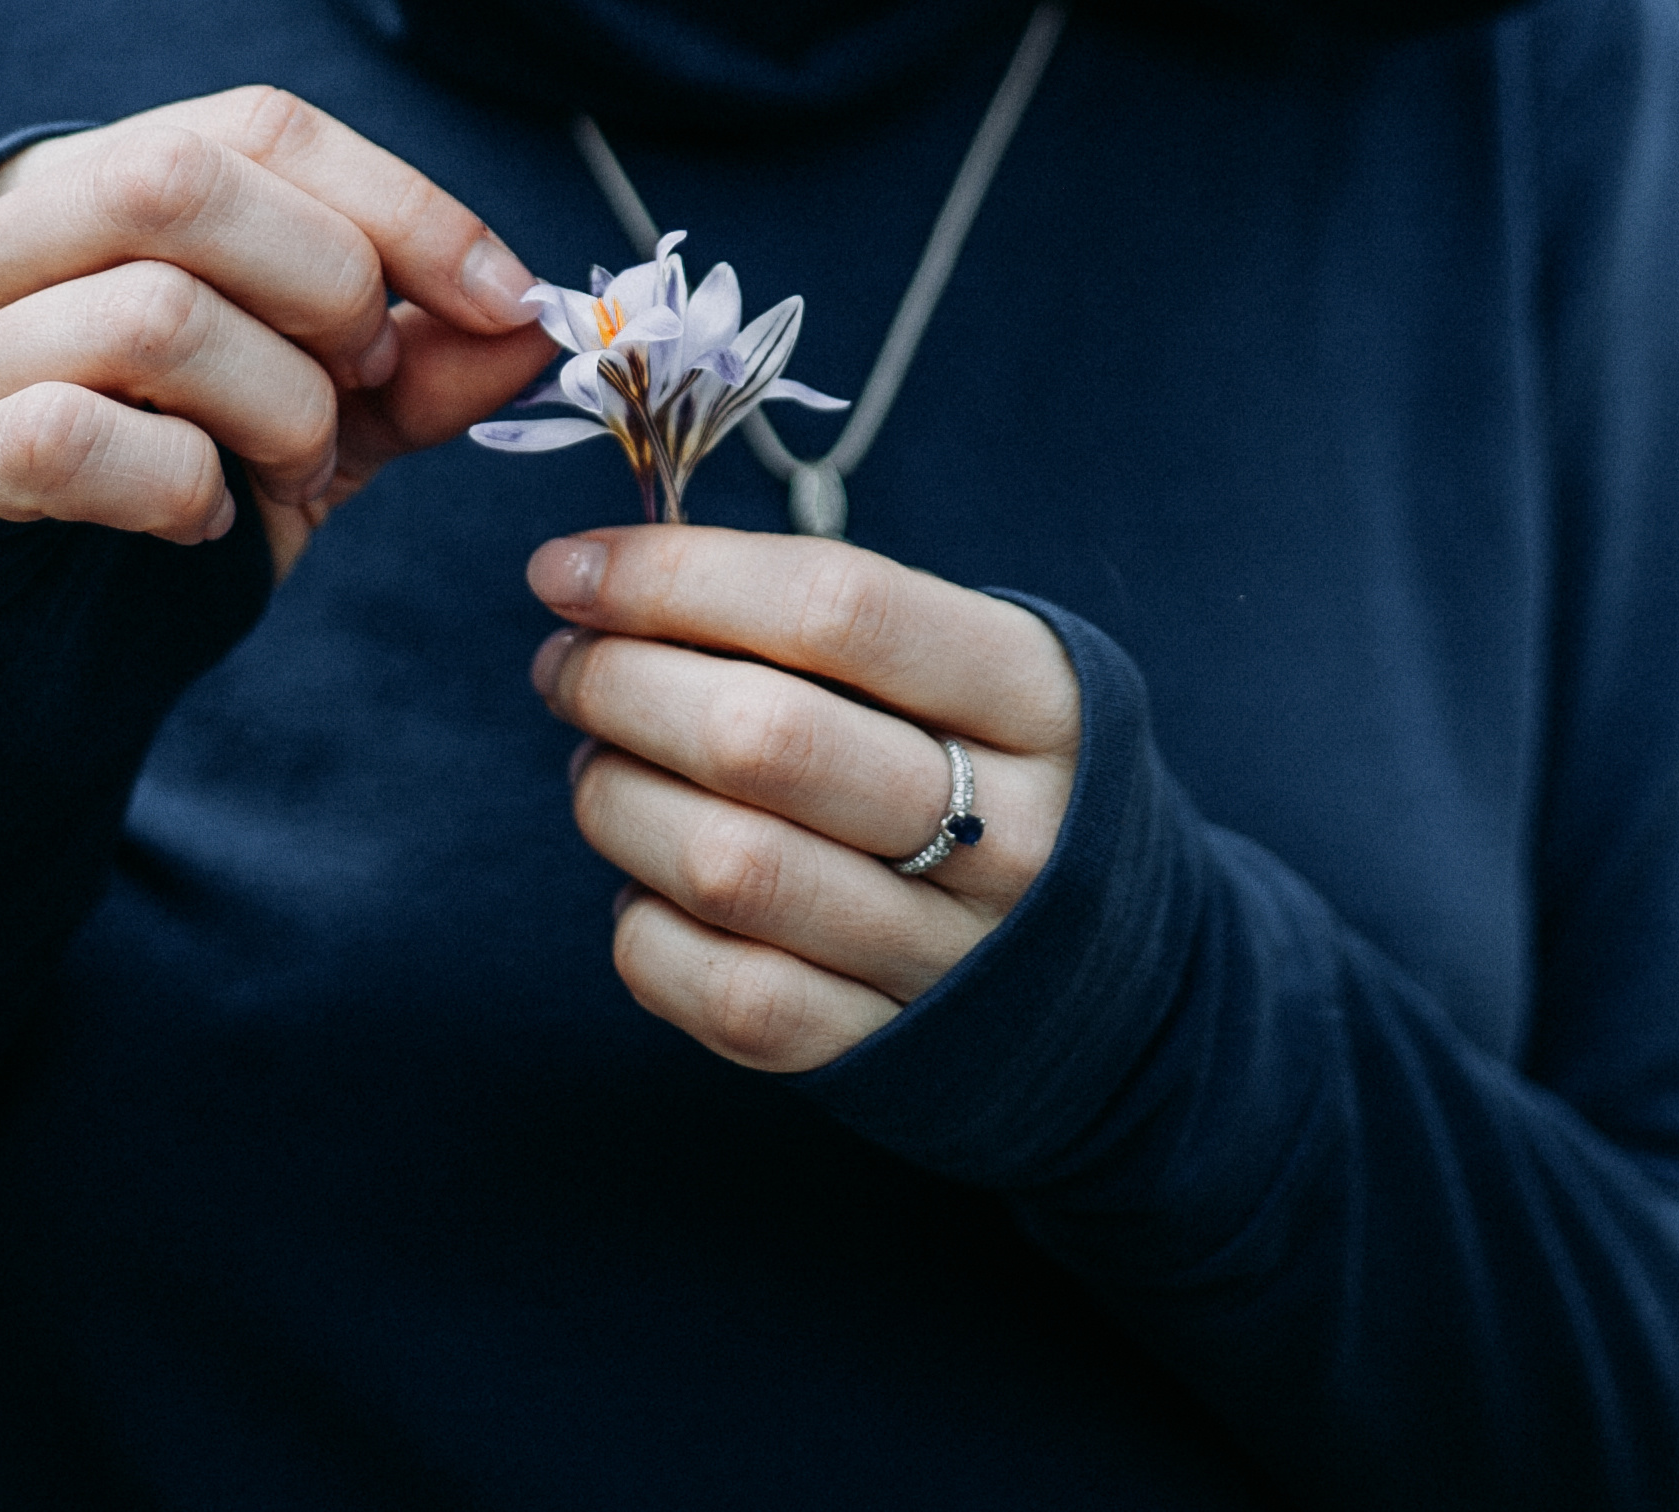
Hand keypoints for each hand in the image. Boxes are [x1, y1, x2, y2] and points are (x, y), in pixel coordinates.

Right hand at [0, 86, 560, 577]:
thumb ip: (414, 366)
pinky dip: (180, 488)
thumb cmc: (165, 504)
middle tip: (366, 384)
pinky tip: (201, 523)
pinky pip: (77, 438)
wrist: (22, 662)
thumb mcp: (314, 420)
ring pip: (151, 312)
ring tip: (293, 470)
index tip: (506, 296)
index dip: (400, 203)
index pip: (253, 128)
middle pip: (185, 183)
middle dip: (330, 292)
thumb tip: (536, 324)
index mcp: (89, 186)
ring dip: (279, 410)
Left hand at [528, 527, 1081, 1072]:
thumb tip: (611, 581)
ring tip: (599, 767)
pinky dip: (643, 927)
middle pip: (762, 738)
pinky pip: (716, 989)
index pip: (835, 607)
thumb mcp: (975, 670)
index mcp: (1039, 701)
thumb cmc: (993, 777)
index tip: (570, 568)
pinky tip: (647, 886)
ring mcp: (945, 956)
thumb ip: (828, 622)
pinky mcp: (877, 1051)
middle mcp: (1010, 833)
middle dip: (616, 685)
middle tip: (567, 667)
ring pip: (722, 865)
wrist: (1111, 983)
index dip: (674, 575)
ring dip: (612, 798)